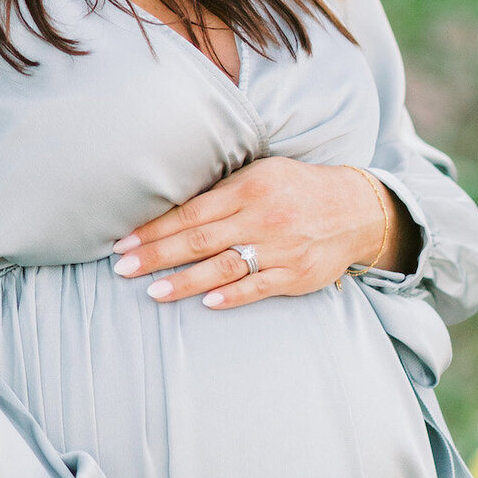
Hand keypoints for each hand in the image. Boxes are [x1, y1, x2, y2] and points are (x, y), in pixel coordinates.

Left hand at [112, 158, 417, 308]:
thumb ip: (222, 193)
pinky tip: (208, 303)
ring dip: (186, 280)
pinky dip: (234, 296)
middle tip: (123, 269)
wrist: (354, 208)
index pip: (191, 212)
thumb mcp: (261, 174)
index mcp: (249, 188)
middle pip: (200, 239)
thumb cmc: (295, 189)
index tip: (124, 243)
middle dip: (158, 255)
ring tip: (153, 292)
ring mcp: (280, 248)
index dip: (155, 228)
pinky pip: (260, 287)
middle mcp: (262, 217)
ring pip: (225, 266)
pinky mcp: (297, 274)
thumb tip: (171, 210)